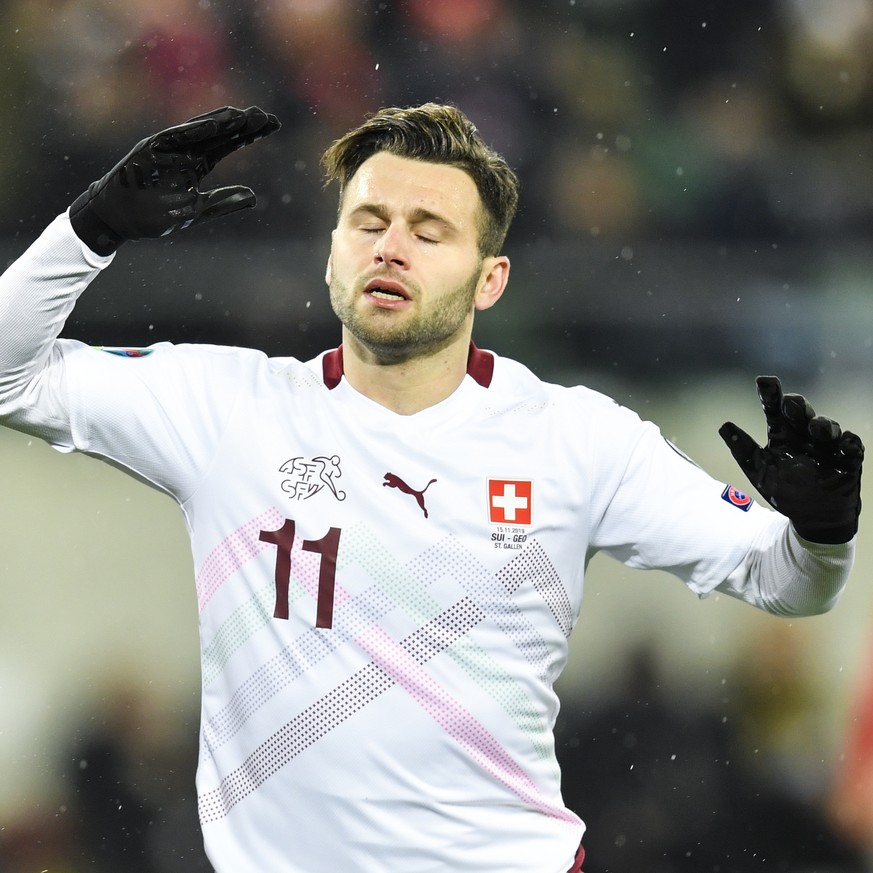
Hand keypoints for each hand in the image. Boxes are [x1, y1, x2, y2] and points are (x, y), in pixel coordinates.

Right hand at [69, 106, 280, 254]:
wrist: (122, 220)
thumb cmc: (156, 214)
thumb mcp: (196, 210)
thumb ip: (223, 202)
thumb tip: (254, 195)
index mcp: (198, 163)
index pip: (229, 144)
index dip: (251, 135)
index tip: (274, 125)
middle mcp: (186, 151)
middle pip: (220, 133)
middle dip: (242, 124)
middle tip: (267, 116)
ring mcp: (168, 148)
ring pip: (200, 131)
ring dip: (221, 122)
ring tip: (244, 115)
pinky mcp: (150, 149)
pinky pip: (175, 137)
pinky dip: (193, 131)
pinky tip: (214, 124)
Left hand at [719, 376, 862, 543]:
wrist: (813, 518)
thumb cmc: (785, 491)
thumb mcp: (760, 471)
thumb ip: (743, 449)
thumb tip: (723, 425)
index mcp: (782, 435)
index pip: (775, 410)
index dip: (770, 395)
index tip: (763, 381)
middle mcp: (805, 435)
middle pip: (801, 412)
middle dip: (797, 405)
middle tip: (789, 403)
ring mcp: (827, 447)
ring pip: (827, 426)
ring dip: (823, 425)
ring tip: (815, 428)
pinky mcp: (848, 460)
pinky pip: (852, 447)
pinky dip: (849, 444)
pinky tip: (844, 445)